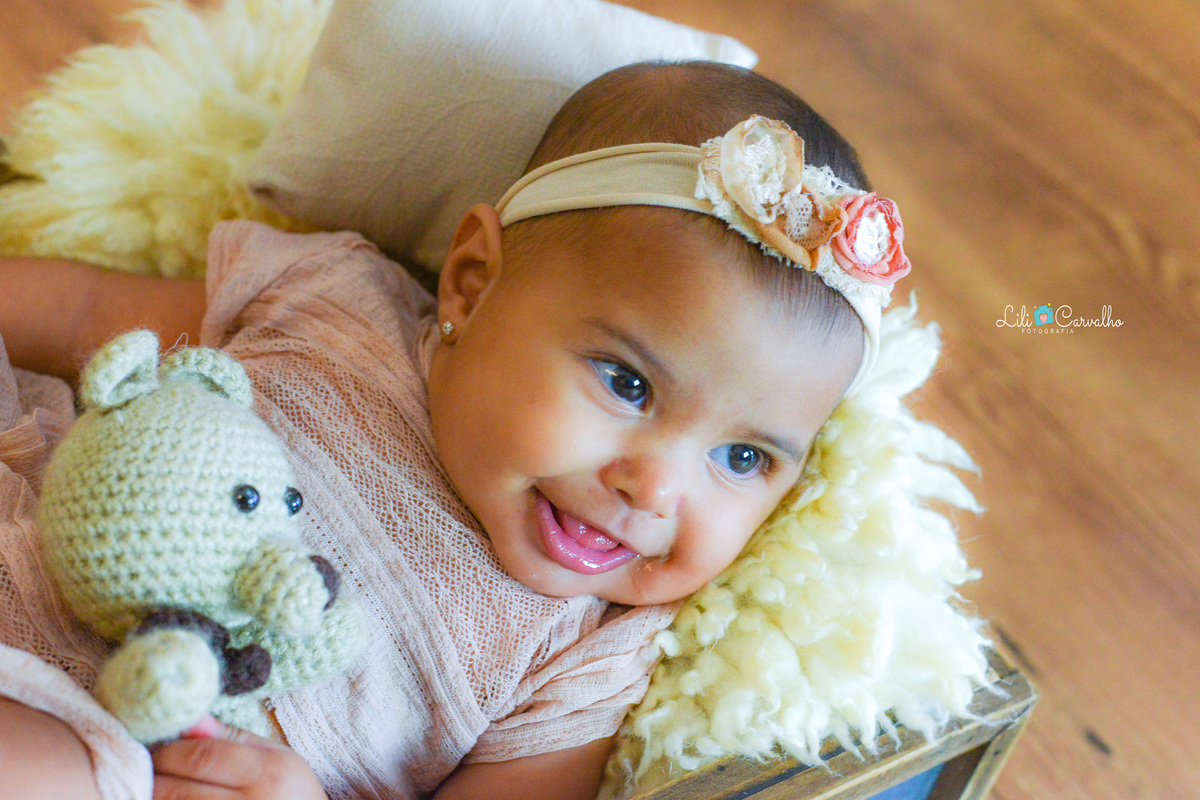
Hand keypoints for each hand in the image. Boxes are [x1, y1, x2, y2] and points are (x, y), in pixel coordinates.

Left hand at [152, 716, 327, 799]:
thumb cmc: (295, 794)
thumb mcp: (278, 759)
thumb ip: (234, 737)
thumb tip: (191, 718)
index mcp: (269, 772)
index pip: (201, 756)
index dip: (168, 751)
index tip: (156, 748)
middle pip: (176, 789)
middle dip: (153, 777)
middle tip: (146, 770)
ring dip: (155, 797)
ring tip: (157, 786)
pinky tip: (172, 799)